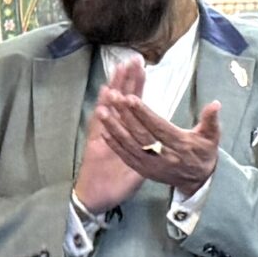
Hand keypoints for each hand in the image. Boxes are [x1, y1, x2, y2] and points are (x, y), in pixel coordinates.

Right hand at [74, 60, 146, 209]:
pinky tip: (105, 98)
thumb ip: (150, 151)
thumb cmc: (116, 183)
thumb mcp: (141, 165)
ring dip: (114, 89)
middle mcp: (112, 130)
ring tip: (120, 70)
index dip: (137, 86)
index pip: (133, 105)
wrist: (95, 197)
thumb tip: (163, 140)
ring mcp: (102, 135)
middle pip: (120, 100)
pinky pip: (98, 127)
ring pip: (109, 108)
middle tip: (133, 59)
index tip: (141, 67)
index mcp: (126, 133)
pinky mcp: (94, 145)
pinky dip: (101, 112)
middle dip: (127, 80)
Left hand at [99, 88, 222, 196]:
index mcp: (181, 145)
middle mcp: (165, 157)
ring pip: (130, 146)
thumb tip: (215, 104)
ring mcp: (153, 166)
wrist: (199, 181)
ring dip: (115, 128)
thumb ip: (211, 120)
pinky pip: (128, 157)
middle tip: (113, 97)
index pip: (159, 127)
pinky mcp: (145, 171)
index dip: (144, 113)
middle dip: (125, 115)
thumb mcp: (212, 137)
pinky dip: (116, 145)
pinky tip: (105, 131)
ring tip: (103, 111)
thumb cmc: (203, 154)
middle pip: (142, 135)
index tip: (131, 98)